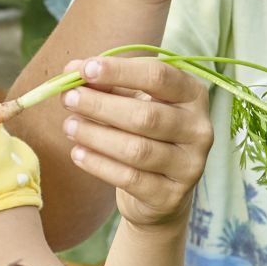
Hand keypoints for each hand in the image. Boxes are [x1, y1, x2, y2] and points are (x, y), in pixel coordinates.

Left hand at [61, 56, 211, 230]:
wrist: (161, 191)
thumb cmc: (145, 134)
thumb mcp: (132, 101)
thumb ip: (108, 84)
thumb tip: (72, 70)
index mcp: (193, 95)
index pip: (159, 76)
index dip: (120, 71)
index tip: (85, 69)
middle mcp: (199, 129)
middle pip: (146, 115)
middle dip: (101, 106)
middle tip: (68, 99)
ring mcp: (189, 165)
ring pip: (137, 149)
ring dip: (96, 136)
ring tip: (69, 126)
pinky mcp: (171, 196)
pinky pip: (130, 178)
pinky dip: (99, 164)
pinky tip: (78, 153)